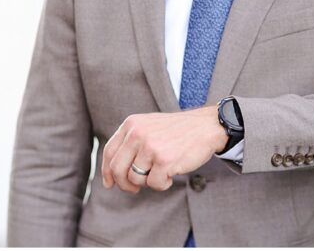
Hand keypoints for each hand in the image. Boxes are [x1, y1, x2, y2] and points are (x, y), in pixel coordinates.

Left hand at [101, 106, 227, 192]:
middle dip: (125, 184)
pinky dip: (163, 184)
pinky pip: (154, 184)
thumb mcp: (149, 127)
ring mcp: (150, 147)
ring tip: (162, 171)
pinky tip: (172, 172)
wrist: (206, 126)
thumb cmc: (178, 130)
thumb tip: (111, 175)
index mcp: (131, 124)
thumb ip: (130, 143)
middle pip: (117, 169)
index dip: (107, 171)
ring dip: (148, 182)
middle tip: (134, 188)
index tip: (110, 183)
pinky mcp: (164, 160)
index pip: (109, 152)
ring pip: (135, 179)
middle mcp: (137, 133)